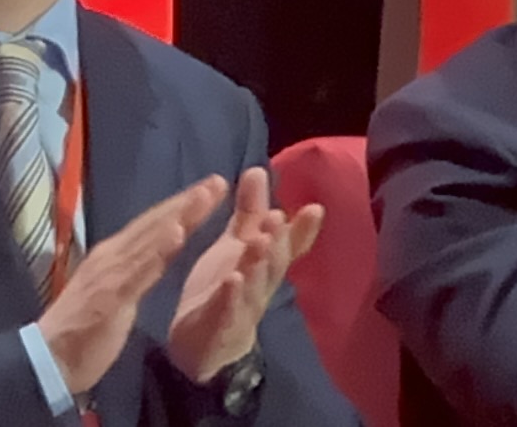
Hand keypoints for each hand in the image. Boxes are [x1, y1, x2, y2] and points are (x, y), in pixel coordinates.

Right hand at [39, 175, 226, 394]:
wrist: (50, 355)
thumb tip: (145, 255)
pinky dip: (160, 248)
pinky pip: (141, 268)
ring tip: (204, 196)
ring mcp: (111, 271)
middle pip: (154, 224)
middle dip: (186, 202)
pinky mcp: (112, 293)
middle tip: (216, 181)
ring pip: (151, 238)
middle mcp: (112, 255)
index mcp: (112, 256)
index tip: (207, 190)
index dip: (179, 206)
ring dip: (179, 215)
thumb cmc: (81, 329)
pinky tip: (178, 233)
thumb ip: (128, 272)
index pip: (150, 226)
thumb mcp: (110, 292)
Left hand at [167, 166, 323, 384]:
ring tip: (260, 242)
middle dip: (279, 242)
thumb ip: (249, 213)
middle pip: (274, 265)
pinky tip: (232, 280)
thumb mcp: (235, 247)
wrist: (201, 347)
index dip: (301, 230)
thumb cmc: (223, 290)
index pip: (287, 246)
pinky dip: (231, 297)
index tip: (315, 208)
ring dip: (259, 265)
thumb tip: (258, 169)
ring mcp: (241, 310)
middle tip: (278, 219)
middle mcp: (259, 288)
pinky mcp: (219, 327)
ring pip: (254, 286)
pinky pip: (226, 311)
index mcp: (263, 267)